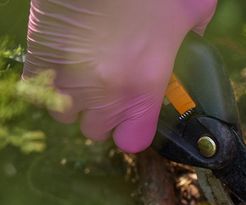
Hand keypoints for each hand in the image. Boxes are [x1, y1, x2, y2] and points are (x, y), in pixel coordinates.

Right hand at [24, 0, 216, 152]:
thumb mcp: (192, 8)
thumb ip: (196, 35)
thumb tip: (195, 41)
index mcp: (144, 83)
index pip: (133, 140)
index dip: (135, 130)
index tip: (138, 118)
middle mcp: (104, 89)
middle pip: (97, 130)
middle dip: (106, 114)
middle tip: (115, 87)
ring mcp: (68, 76)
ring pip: (66, 113)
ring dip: (77, 100)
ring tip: (89, 74)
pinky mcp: (39, 56)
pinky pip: (40, 89)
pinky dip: (51, 82)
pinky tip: (65, 64)